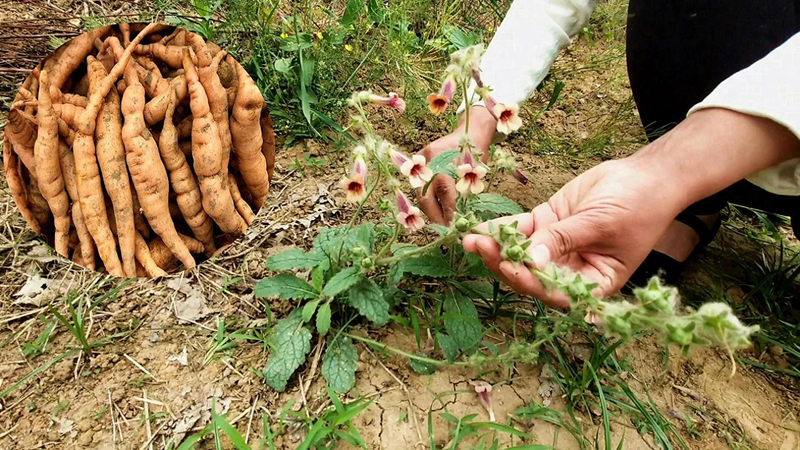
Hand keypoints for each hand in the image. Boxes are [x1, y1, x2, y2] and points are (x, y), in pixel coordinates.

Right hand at [418, 106, 496, 224]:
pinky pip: (418, 183)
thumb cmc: (476, 154)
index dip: (449, 216)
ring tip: (439, 220)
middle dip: (435, 217)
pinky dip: (425, 196)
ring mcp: (421, 159)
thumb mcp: (476, 175)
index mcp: (448, 165)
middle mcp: (431, 162)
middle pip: (426, 198)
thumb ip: (466, 197)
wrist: (470, 130)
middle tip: (444, 229)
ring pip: (419, 193)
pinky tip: (434, 206)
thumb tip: (460, 221)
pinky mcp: (418, 159)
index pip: (446, 197)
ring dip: (429, 209)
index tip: (453, 229)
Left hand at [462, 157, 684, 307]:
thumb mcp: (601, 224)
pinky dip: (500, 229)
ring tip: (468, 239)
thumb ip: (564, 240)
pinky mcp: (547, 223)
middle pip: (530, 273)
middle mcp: (571, 270)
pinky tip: (478, 228)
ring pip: (520, 251)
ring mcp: (556, 246)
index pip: (555, 291)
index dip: (529, 282)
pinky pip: (520, 229)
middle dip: (502, 262)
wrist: (648, 176)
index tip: (507, 266)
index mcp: (592, 283)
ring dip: (495, 246)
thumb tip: (532, 259)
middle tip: (477, 247)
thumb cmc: (638, 205)